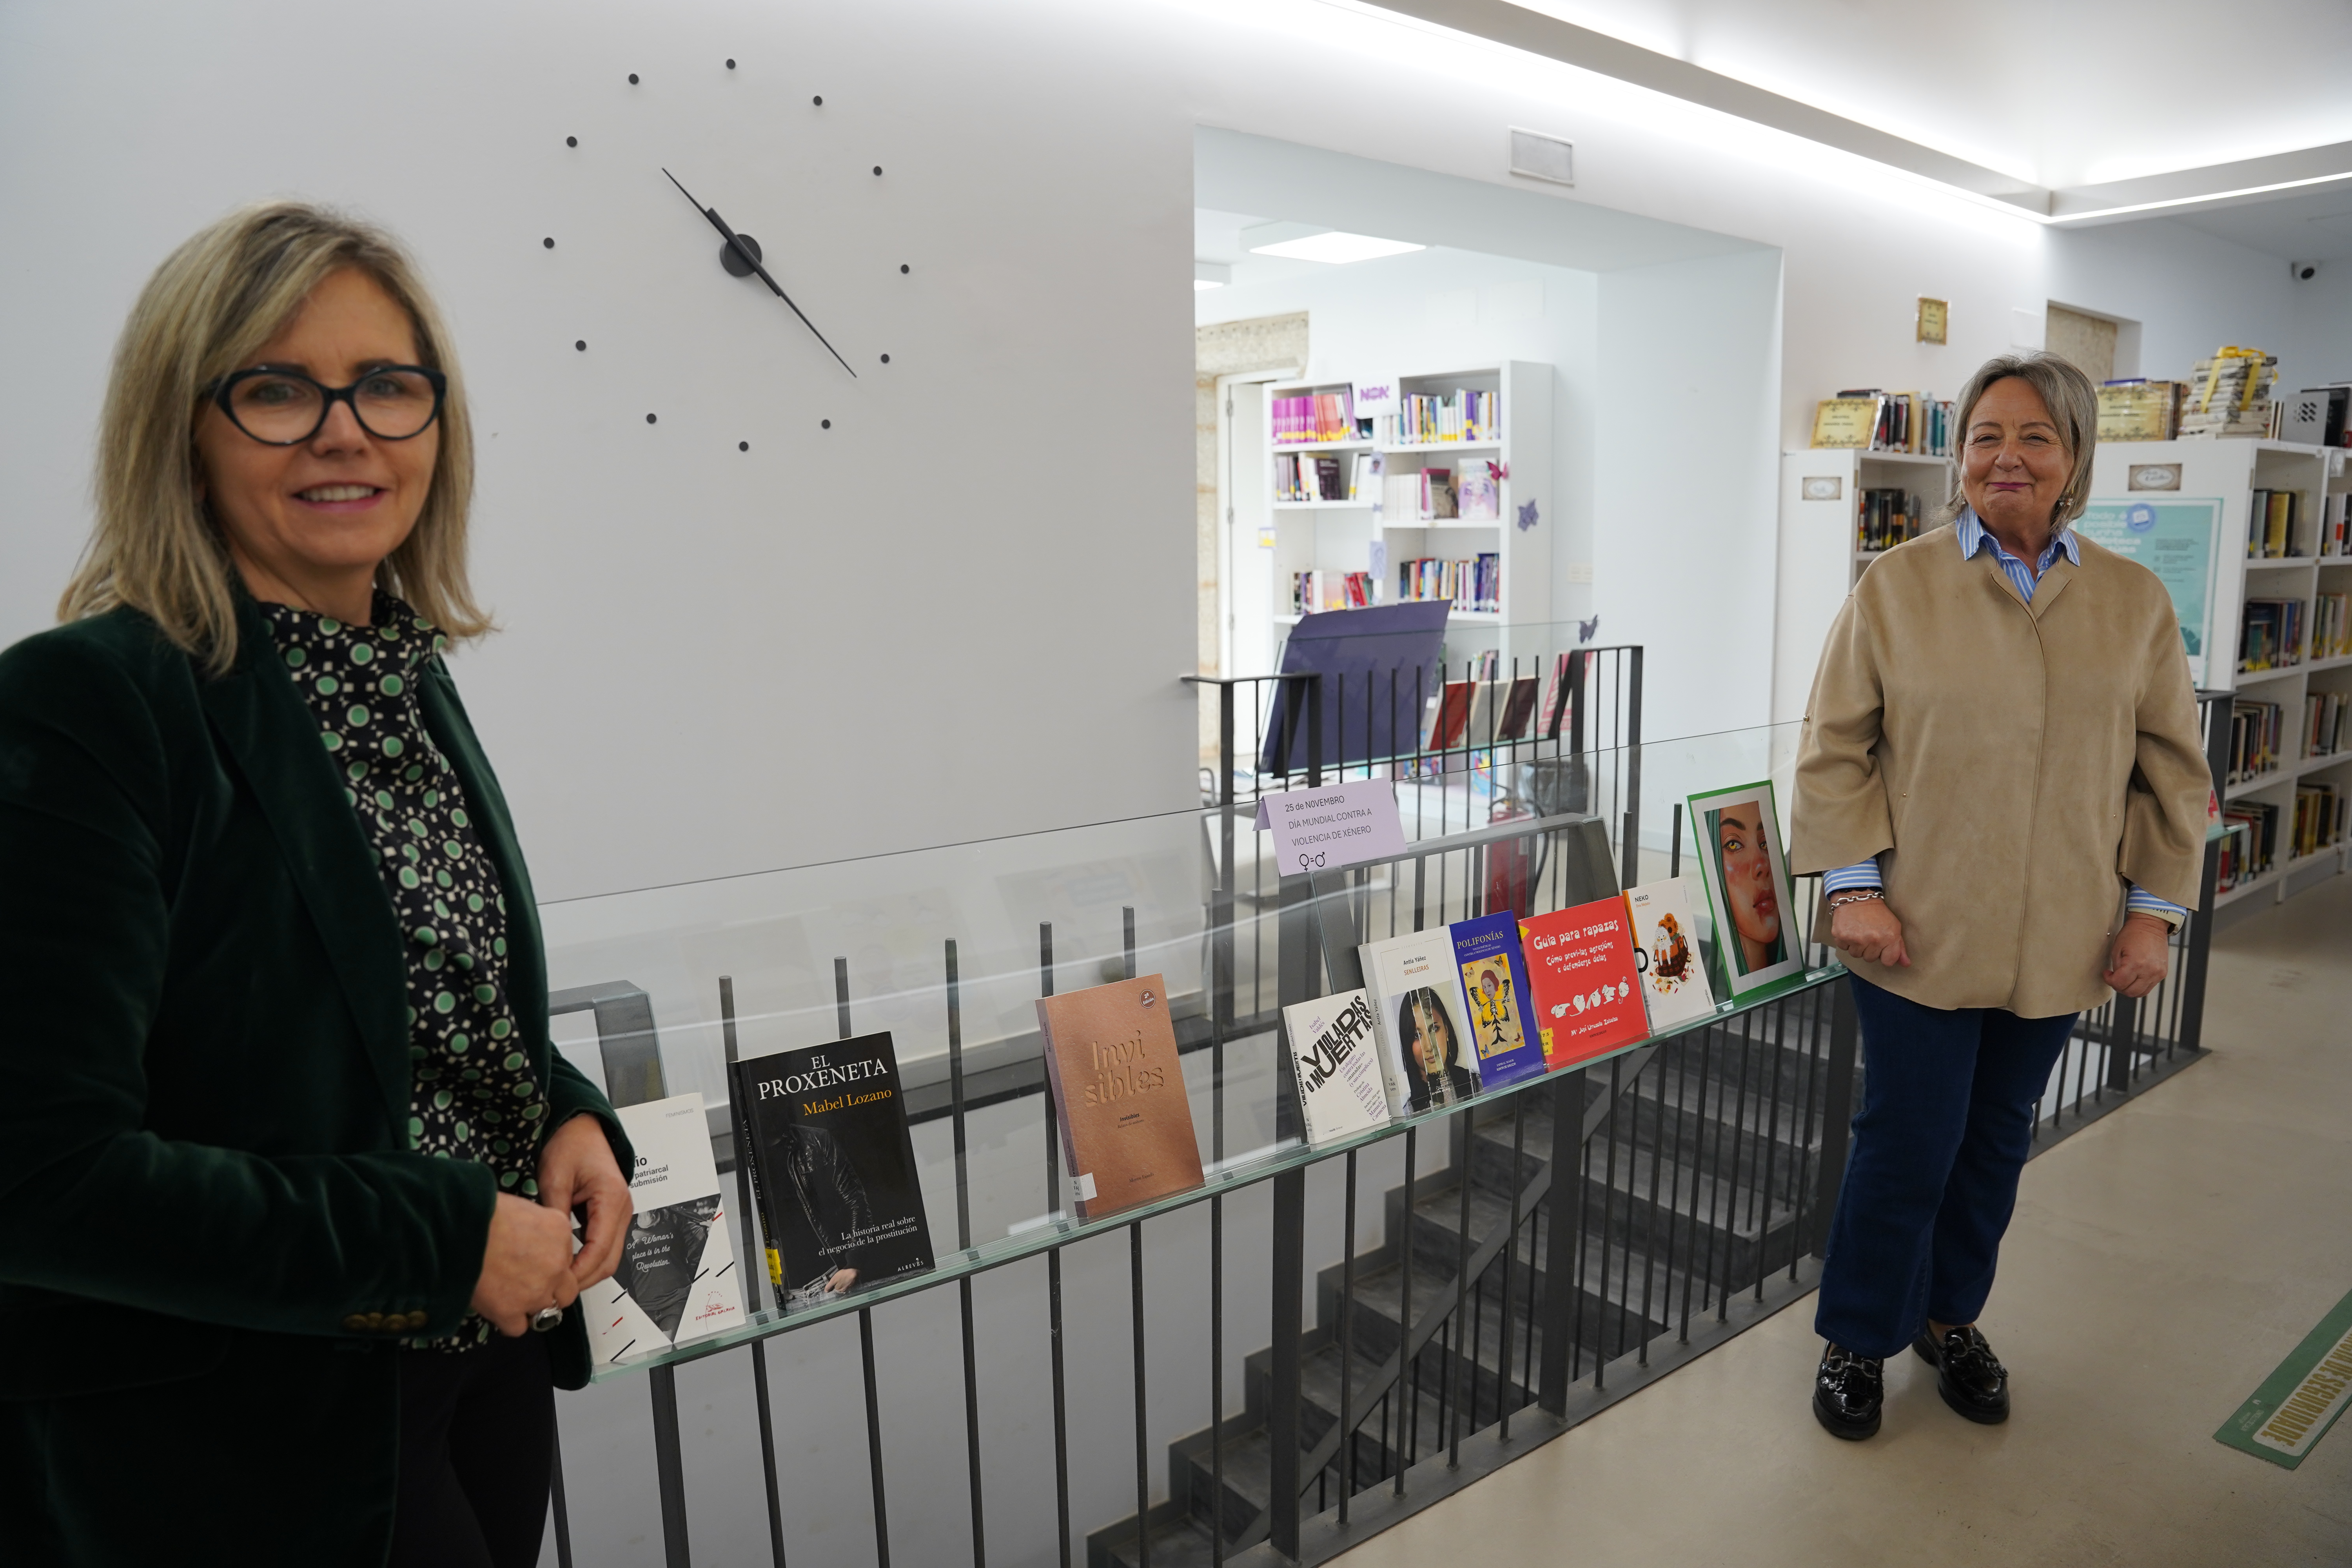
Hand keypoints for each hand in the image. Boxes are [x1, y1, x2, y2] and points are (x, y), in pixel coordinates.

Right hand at [471, 1194, 580, 1336]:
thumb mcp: (524, 1208)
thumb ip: (539, 1228)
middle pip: (567, 1291)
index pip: (567, 1257)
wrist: (457, 1229)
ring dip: (532, 1306)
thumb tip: (534, 1240)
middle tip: (530, 1284)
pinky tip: (498, 1309)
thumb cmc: (484, 1211)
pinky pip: (519, 1328)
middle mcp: (556, 1265)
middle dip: (552, 1290)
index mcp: (560, 1233)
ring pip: (547, 1312)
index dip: (550, 1261)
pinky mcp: (510, 1311)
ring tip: (512, 1296)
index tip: (534, 1260)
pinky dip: (510, 1321)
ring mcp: (535, 1292)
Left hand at [539, 1113, 632, 1290]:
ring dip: (587, 1272)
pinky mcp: (612, 1215)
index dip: (579, 1272)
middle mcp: (623, 1208)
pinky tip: (568, 1264)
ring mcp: (620, 1212)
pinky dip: (589, 1259)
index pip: (600, 1249)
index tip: (557, 1284)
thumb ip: (553, 1213)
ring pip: (610, 1257)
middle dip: (584, 1280)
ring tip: (559, 1282)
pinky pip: (605, 1245)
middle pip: (610, 1260)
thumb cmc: (570, 1144)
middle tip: (555, 1292)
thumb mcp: (554, 1176)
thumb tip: (547, 1249)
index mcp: (611, 1197)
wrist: (582, 1128)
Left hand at [824, 1268, 858, 1293]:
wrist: (853, 1270)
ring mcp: (848, 1288)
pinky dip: (845, 1282)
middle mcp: (844, 1291)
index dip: (832, 1286)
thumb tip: (826, 1291)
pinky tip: (845, 1278)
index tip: (833, 1282)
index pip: (834, 1290)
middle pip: (838, 1289)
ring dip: (841, 1283)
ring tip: (841, 1278)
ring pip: (842, 1287)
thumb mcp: (833, 1280)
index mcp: (839, 1290)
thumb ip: (829, 1286)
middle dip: (837, 1285)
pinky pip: (847, 1285)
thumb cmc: (843, 1274)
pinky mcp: (852, 1285)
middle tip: (837, 1279)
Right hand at [1828, 897, 1909, 967]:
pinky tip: (1849, 930)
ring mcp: (1855, 939)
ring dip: (1857, 946)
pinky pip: (1843, 948)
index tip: (1881, 945)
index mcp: (1888, 937)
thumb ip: (1899, 947)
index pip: (1887, 961)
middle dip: (1869, 949)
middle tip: (1868, 934)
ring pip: (1856, 954)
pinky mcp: (1841, 936)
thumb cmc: (1877, 912)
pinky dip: (1845, 941)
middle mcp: (1872, 940)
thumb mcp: (1894, 927)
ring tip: (1858, 931)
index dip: (1884, 954)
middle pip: (1870, 958)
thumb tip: (1906, 964)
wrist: (1857, 897)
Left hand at [2103, 912, 2170, 998]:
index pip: (2119, 983)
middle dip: (2119, 987)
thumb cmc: (2132, 934)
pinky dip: (2140, 985)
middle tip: (2114, 978)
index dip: (2109, 981)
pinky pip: (2149, 986)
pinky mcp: (2163, 973)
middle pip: (2130, 992)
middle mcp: (2149, 971)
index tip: (2107, 974)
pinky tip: (2134, 976)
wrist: (2151, 926)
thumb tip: (2117, 980)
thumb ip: (2117, 968)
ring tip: (2124, 978)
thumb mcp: (2117, 950)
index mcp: (2136, 964)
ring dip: (2130, 988)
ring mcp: (2158, 973)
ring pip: (2141, 992)